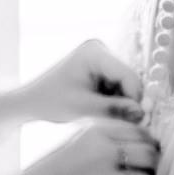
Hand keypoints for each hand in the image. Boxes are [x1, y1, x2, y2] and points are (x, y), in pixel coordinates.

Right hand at [15, 119, 159, 174]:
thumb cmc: (49, 169)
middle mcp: (104, 153)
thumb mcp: (75, 142)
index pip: (141, 132)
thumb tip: (143, 141)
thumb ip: (105, 138)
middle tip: (151, 173)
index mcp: (97, 133)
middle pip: (149, 155)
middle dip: (155, 165)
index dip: (152, 143)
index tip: (152, 151)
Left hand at [20, 40, 142, 125]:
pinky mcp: (99, 69)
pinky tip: (102, 110)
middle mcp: (100, 51)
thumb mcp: (83, 108)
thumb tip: (143, 113)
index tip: (138, 120)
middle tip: (127, 123)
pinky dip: (113, 100)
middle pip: (128, 79)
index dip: (135, 98)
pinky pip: (116, 86)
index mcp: (95, 53)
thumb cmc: (51, 102)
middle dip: (128, 101)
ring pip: (124, 84)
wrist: (31, 102)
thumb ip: (115, 110)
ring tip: (106, 117)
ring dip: (120, 102)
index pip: (128, 75)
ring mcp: (100, 59)